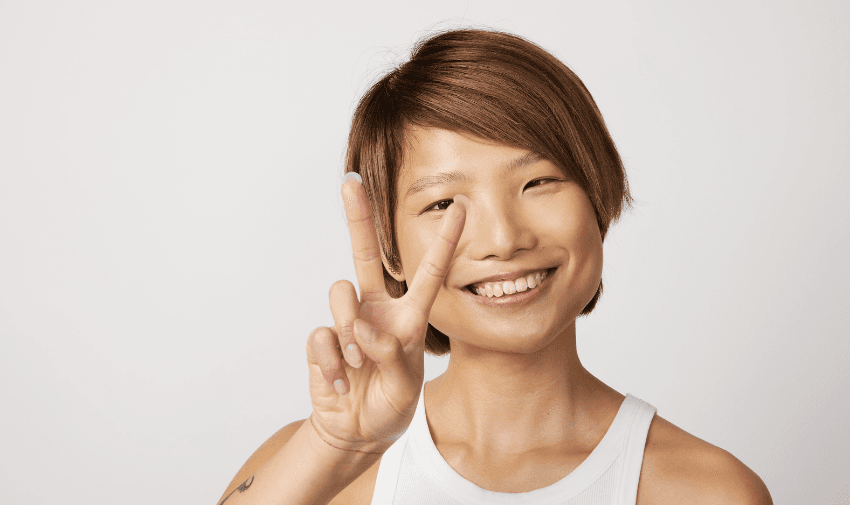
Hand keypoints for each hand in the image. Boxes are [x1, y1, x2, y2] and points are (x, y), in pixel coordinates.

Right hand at [305, 174, 466, 453]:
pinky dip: (332, 362)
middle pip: (363, 254)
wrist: (356, 432)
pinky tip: (340, 382)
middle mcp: (376, 310)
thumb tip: (362, 328)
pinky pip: (322, 336)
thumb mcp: (405, 387)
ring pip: (340, 294)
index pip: (428, 273)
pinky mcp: (322, 341)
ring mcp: (347, 323)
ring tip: (359, 363)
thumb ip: (391, 356)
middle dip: (357, 217)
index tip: (461, 207)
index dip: (445, 241)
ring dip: (350, 330)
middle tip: (349, 181)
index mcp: (407, 317)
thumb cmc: (389, 404)